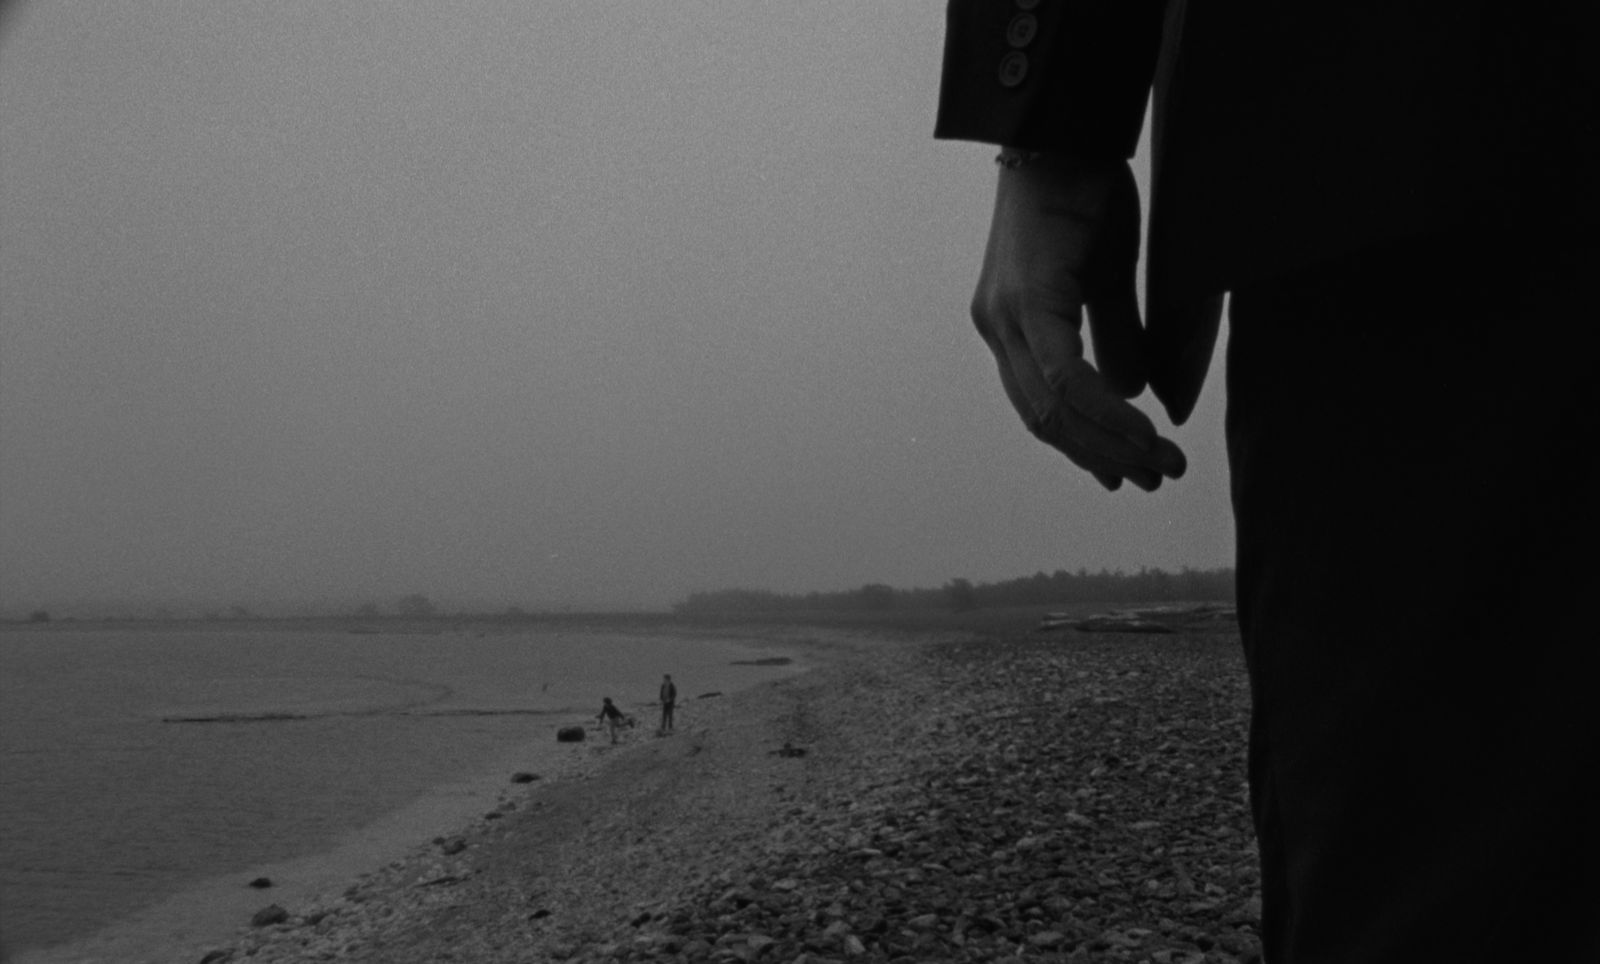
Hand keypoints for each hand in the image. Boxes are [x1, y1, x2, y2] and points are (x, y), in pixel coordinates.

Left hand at [970, 152, 1185, 490]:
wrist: (1067, 134)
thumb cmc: (1086, 194)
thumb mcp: (1108, 278)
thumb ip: (1116, 336)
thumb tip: (1131, 392)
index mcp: (1010, 325)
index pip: (1043, 406)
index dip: (1085, 446)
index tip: (1127, 473)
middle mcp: (996, 328)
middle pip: (1045, 419)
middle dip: (1103, 457)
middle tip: (1156, 478)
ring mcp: (1002, 318)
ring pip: (1054, 408)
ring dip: (1110, 444)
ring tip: (1160, 463)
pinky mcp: (1024, 304)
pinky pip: (1064, 377)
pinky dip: (1104, 412)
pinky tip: (1140, 430)